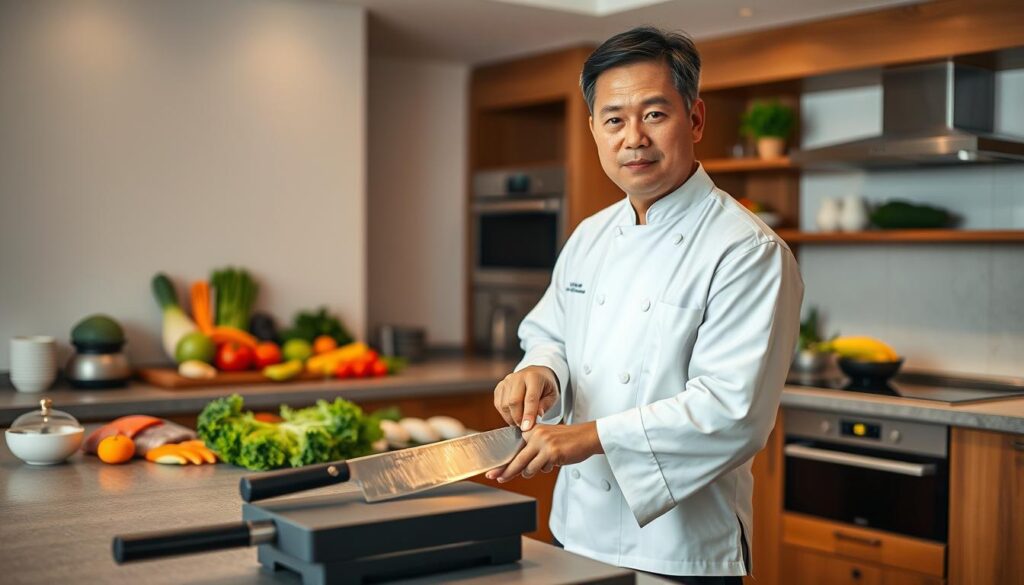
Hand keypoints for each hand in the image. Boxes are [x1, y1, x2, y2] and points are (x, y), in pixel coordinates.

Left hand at [484, 422, 602, 482]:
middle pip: (516, 459)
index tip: (494, 470)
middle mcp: (536, 435)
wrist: (586, 436)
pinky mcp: (552, 453)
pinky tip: (554, 462)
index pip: (514, 448)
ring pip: (528, 467)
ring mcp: (543, 443)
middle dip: (506, 471)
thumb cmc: (567, 440)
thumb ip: (532, 447)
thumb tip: (517, 466)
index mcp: (532, 430)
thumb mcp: (546, 439)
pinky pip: (542, 469)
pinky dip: (546, 469)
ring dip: (532, 472)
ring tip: (545, 464)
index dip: (504, 460)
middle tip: (496, 478)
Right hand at [493, 366, 558, 430]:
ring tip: (520, 421)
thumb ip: (545, 405)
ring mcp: (507, 381)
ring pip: (504, 404)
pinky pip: (498, 404)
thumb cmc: (545, 387)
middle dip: (518, 418)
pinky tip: (513, 416)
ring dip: (511, 418)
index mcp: (534, 377)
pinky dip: (505, 414)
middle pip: (514, 401)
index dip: (528, 414)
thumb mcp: (552, 395)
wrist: (536, 374)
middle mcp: (518, 377)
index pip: (530, 398)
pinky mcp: (499, 387)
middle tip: (524, 427)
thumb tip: (537, 416)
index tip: (527, 428)